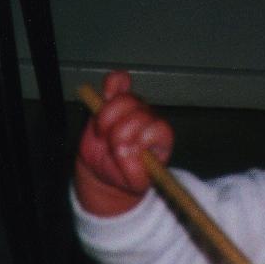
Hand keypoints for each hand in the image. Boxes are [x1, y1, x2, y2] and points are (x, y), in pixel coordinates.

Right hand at [75, 70, 173, 214]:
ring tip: (103, 134)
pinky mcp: (117, 98)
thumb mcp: (133, 183)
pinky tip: (105, 96)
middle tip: (111, 147)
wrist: (104, 167)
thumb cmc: (123, 176)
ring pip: (123, 100)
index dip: (139, 140)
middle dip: (118, 134)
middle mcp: (151, 120)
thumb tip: (125, 152)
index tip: (125, 154)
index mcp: (161, 140)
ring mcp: (135, 108)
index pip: (157, 129)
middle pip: (138, 114)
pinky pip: (118, 80)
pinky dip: (111, 85)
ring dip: (106, 119)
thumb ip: (133, 171)